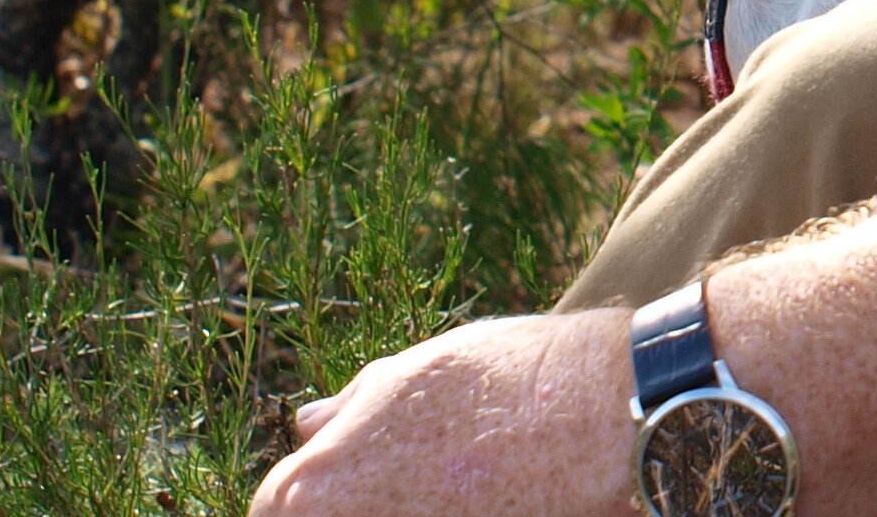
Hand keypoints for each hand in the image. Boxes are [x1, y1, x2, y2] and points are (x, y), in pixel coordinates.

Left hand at [251, 305, 634, 516]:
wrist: (601, 418)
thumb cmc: (509, 380)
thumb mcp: (417, 373)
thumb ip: (353, 405)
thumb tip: (308, 422)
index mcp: (320, 486)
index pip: (274, 508)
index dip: (308, 493)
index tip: (344, 483)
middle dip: (349, 504)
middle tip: (406, 482)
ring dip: (394, 510)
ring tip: (444, 489)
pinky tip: (473, 501)